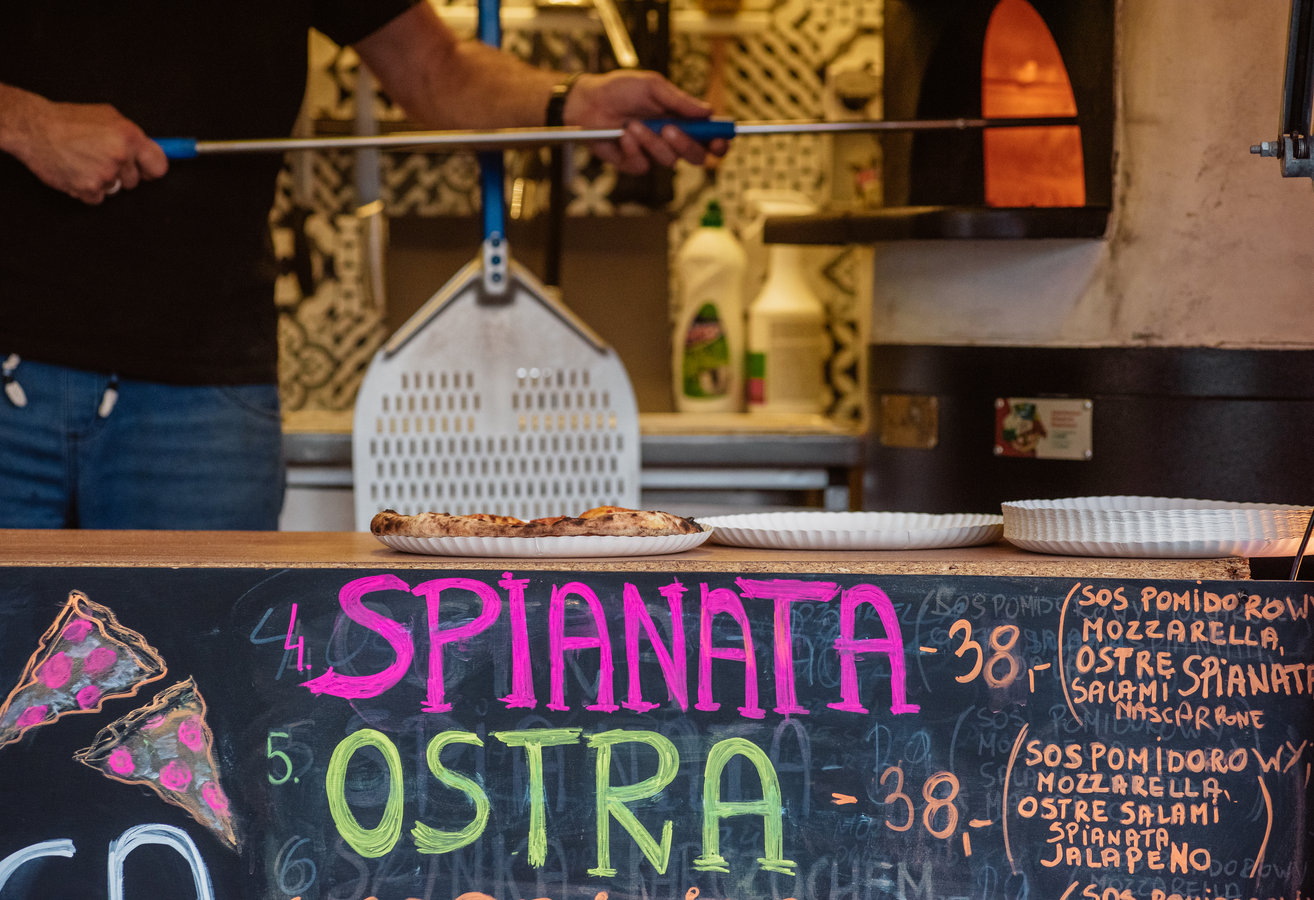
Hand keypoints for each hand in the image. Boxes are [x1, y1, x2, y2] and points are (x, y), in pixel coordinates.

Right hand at [2, 93, 168, 203]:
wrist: (35, 128)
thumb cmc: (68, 120)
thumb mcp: (108, 116)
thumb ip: (131, 136)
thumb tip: (149, 151)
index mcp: (129, 136)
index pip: (159, 166)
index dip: (151, 170)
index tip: (146, 171)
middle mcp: (120, 156)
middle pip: (134, 181)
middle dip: (122, 173)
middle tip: (100, 158)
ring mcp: (105, 174)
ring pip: (116, 189)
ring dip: (104, 181)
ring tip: (85, 161)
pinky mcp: (89, 189)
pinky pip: (98, 198)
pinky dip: (88, 189)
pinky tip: (77, 171)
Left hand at [564, 71, 729, 174]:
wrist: (587, 102)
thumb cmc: (619, 90)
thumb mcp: (651, 86)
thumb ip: (679, 100)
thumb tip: (707, 110)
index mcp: (682, 119)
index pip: (709, 137)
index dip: (720, 142)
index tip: (719, 140)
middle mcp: (672, 139)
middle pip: (697, 156)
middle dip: (685, 144)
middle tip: (669, 129)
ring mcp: (654, 153)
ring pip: (669, 160)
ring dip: (651, 141)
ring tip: (632, 125)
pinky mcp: (635, 163)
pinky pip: (643, 166)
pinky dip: (632, 149)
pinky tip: (622, 135)